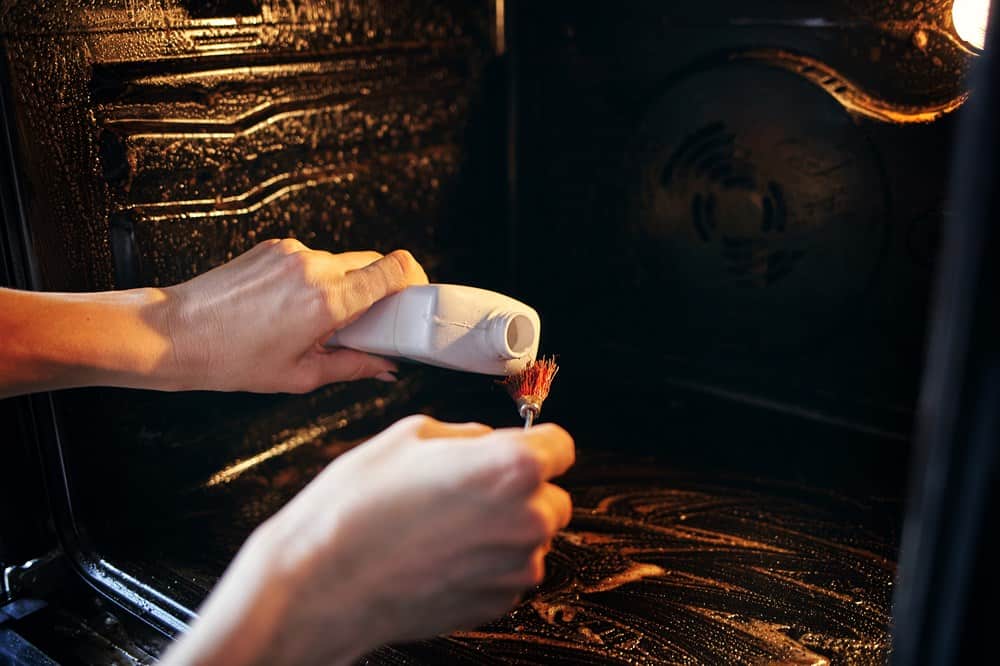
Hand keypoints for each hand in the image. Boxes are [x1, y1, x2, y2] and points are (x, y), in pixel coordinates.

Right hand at [162, 415, 575, 665]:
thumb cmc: (355, 510)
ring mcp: (515, 567)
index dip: (536, 442)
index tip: (518, 446)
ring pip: (531, 536)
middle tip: (467, 486)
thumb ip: (465, 434)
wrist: (320, 585)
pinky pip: (509, 571)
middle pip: (551, 494)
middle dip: (520, 488)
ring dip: (503, 527)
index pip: (561, 445)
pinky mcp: (497, 603)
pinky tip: (441, 552)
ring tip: (444, 522)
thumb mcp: (407, 436)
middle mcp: (526, 519)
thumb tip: (485, 440)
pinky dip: (487, 561)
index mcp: (511, 467)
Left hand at [164, 239, 427, 392]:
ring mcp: (292, 253)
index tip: (414, 299)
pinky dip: (315, 282)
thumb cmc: (230, 359)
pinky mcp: (274, 248)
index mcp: (328, 301)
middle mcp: (314, 268)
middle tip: (370, 324)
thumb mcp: (300, 375)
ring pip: (341, 263)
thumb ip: (353, 367)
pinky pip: (312, 261)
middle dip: (379, 292)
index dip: (414, 280)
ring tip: (320, 323)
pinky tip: (293, 309)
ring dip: (343, 288)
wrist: (173, 334)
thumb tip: (385, 367)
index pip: (394, 270)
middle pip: (372, 264)